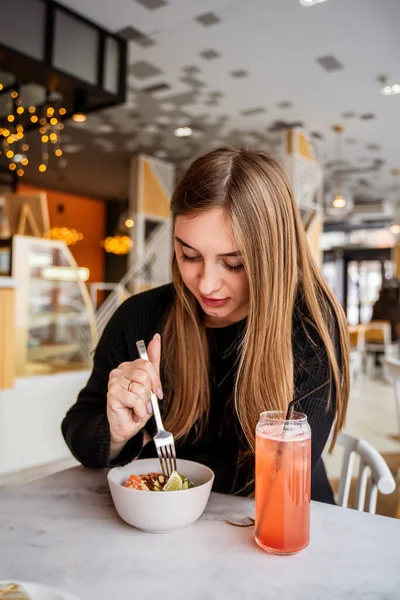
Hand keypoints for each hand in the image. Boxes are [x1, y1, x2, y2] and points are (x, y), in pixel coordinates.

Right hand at [107, 333, 161, 457]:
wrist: (126, 427)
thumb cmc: (137, 407)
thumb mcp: (150, 383)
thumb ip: (153, 361)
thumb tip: (156, 337)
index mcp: (128, 366)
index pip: (148, 365)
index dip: (156, 382)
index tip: (156, 393)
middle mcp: (118, 370)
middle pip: (145, 375)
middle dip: (149, 394)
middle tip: (143, 403)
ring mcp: (114, 381)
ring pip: (140, 387)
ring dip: (144, 403)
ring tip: (138, 408)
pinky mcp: (112, 393)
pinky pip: (135, 399)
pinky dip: (140, 411)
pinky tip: (134, 414)